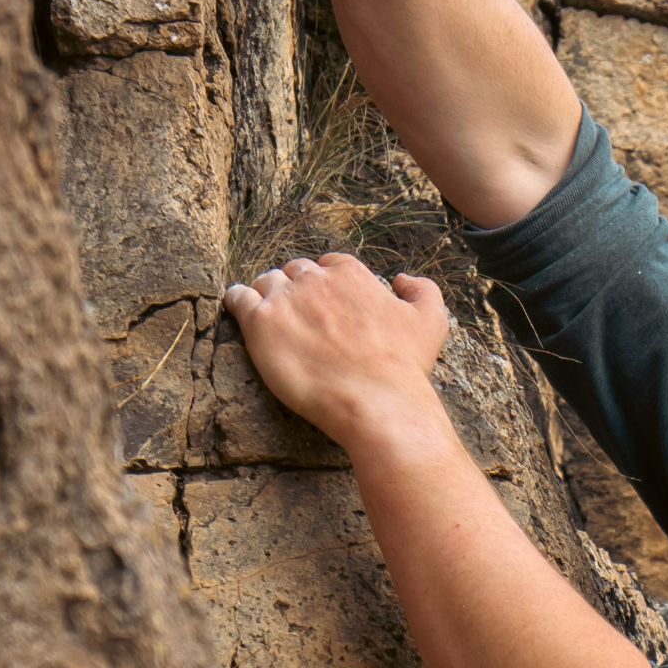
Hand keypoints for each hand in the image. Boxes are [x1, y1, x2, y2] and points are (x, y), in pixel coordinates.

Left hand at [223, 253, 451, 451]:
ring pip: (265, 283)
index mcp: (349, 273)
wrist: (378, 402)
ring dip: (266, 295)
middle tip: (296, 316)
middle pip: (294, 272)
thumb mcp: (431, 321)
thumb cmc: (404, 367)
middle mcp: (315, 279)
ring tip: (268, 317)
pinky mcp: (260, 322)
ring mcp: (285, 298)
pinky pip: (238, 299)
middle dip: (295, 289)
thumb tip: (401, 277)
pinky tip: (238, 310)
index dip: (325, 285)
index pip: (328, 265)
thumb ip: (422, 289)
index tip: (324, 306)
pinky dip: (236, 301)